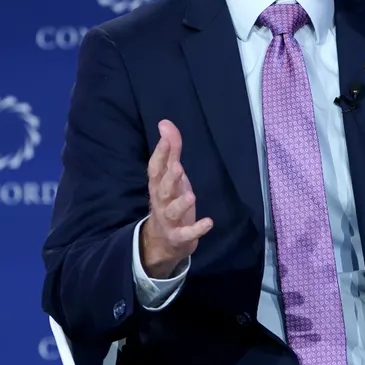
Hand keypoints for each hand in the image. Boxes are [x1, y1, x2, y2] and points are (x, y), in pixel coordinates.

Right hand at [141, 120, 212, 277]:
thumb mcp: (171, 175)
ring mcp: (169, 220)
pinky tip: (208, 222)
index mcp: (158, 185)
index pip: (155, 168)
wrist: (163, 241)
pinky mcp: (179, 236)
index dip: (160, 154)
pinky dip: (197, 229)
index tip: (166, 138)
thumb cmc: (169, 200)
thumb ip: (171, 150)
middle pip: (163, 189)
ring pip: (172, 211)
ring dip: (181, 204)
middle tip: (178, 167)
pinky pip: (186, 234)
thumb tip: (165, 123)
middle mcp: (161, 201)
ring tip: (191, 196)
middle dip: (170, 178)